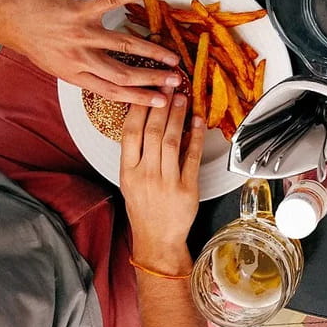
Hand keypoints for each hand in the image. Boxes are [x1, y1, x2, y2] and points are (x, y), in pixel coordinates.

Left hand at [0, 0, 181, 106]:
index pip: (113, 92)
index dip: (141, 99)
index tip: (162, 102)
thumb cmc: (29, 39)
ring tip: (172, 56)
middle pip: (123, 74)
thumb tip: (107, 76)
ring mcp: (80, 34)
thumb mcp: (55, 65)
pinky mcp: (77, 10)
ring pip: (123, 46)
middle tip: (176, 81)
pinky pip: (110, 3)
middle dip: (153, 80)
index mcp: (74, 75)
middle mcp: (79, 58)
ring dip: (152, 52)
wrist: (3, 17)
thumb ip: (82, 70)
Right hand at [119, 88, 204, 273]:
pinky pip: (192, 157)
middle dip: (161, 106)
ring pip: (172, 141)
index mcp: (127, 171)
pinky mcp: (187, 189)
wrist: (157, 239)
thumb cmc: (143, 208)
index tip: (147, 91)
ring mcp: (166, 182)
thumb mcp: (130, 181)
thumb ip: (136, 154)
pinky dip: (196, 137)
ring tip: (183, 98)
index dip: (140, 108)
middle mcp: (145, 175)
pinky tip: (198, 122)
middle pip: (153, 132)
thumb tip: (146, 122)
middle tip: (168, 87)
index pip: (130, 132)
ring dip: (178, 117)